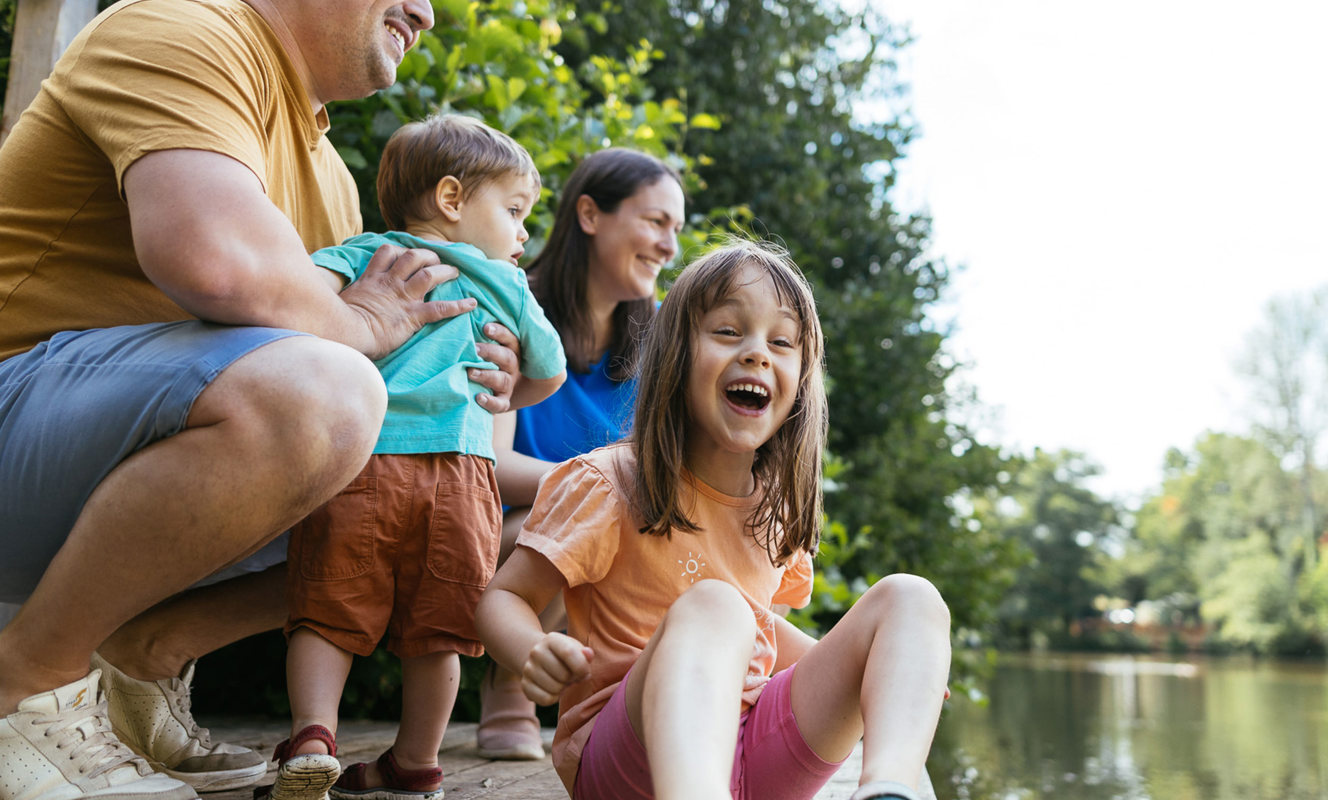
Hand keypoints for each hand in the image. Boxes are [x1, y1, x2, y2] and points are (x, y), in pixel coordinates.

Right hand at [341, 244, 474, 358]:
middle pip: (413, 257)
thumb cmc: (338, 321)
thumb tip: (346, 300)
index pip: (387, 252)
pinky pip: (440, 308)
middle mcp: (390, 283)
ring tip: (455, 272)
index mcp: (372, 279)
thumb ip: (351, 295)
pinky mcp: (412, 316)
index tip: (409, 252)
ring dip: (444, 271)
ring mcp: (402, 298)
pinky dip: (458, 306)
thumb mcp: (342, 301)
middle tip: (437, 260)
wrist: (345, 333)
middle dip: (428, 255)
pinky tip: (471, 304)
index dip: (401, 250)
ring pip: (429, 275)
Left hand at [471, 322, 521, 413]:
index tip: (485, 327)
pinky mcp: (503, 401)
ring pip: (502, 379)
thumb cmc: (482, 357)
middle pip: (507, 358)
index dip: (499, 332)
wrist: (492, 387)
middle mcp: (512, 365)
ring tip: (470, 372)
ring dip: (487, 375)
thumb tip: (463, 304)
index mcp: (510, 349)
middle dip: (491, 352)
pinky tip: (478, 397)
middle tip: (474, 349)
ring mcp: (508, 384)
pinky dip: (490, 402)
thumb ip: (478, 330)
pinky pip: (500, 404)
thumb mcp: (484, 343)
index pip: (509, 338)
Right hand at [521, 632, 592, 704]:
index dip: (582, 667)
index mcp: (552, 639)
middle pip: (564, 675)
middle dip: (572, 679)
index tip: (584, 672)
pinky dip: (553, 698)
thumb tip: (588, 654)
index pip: (568, 653)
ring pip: (555, 689)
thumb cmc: (565, 656)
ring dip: (563, 689)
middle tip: (570, 675)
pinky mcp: (524, 685)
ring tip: (561, 680)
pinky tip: (553, 689)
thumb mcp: (576, 650)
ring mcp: (528, 669)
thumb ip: (586, 654)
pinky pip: (545, 699)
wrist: (541, 658)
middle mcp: (536, 652)